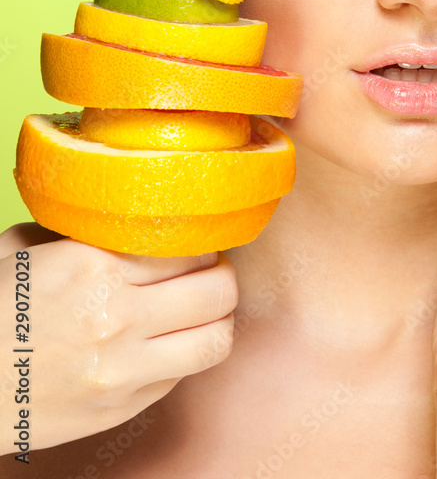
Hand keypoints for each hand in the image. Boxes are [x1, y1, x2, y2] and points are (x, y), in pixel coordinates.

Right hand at [0, 222, 237, 453]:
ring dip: (218, 320)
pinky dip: (186, 354)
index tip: (194, 242)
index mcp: (94, 266)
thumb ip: (85, 233)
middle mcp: (118, 317)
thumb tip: (130, 216)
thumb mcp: (27, 250)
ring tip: (204, 310)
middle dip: (221, 276)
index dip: (199, 242)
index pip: (188, 247)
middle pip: (217, 290)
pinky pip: (183, 376)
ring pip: (216, 339)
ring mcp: (123, 369)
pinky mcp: (123, 407)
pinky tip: (169, 342)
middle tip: (209, 272)